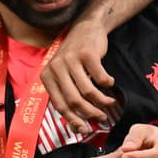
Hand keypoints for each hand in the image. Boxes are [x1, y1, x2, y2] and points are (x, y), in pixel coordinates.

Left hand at [42, 17, 115, 133]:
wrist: (86, 28)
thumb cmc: (76, 57)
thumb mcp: (64, 74)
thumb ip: (67, 95)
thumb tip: (77, 125)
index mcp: (47, 76)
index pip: (60, 105)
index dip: (73, 120)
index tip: (85, 130)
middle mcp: (56, 68)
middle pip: (74, 100)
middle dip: (90, 113)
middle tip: (102, 117)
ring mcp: (71, 60)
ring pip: (88, 91)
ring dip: (102, 100)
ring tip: (110, 102)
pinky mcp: (86, 54)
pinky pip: (100, 78)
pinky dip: (107, 83)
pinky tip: (110, 83)